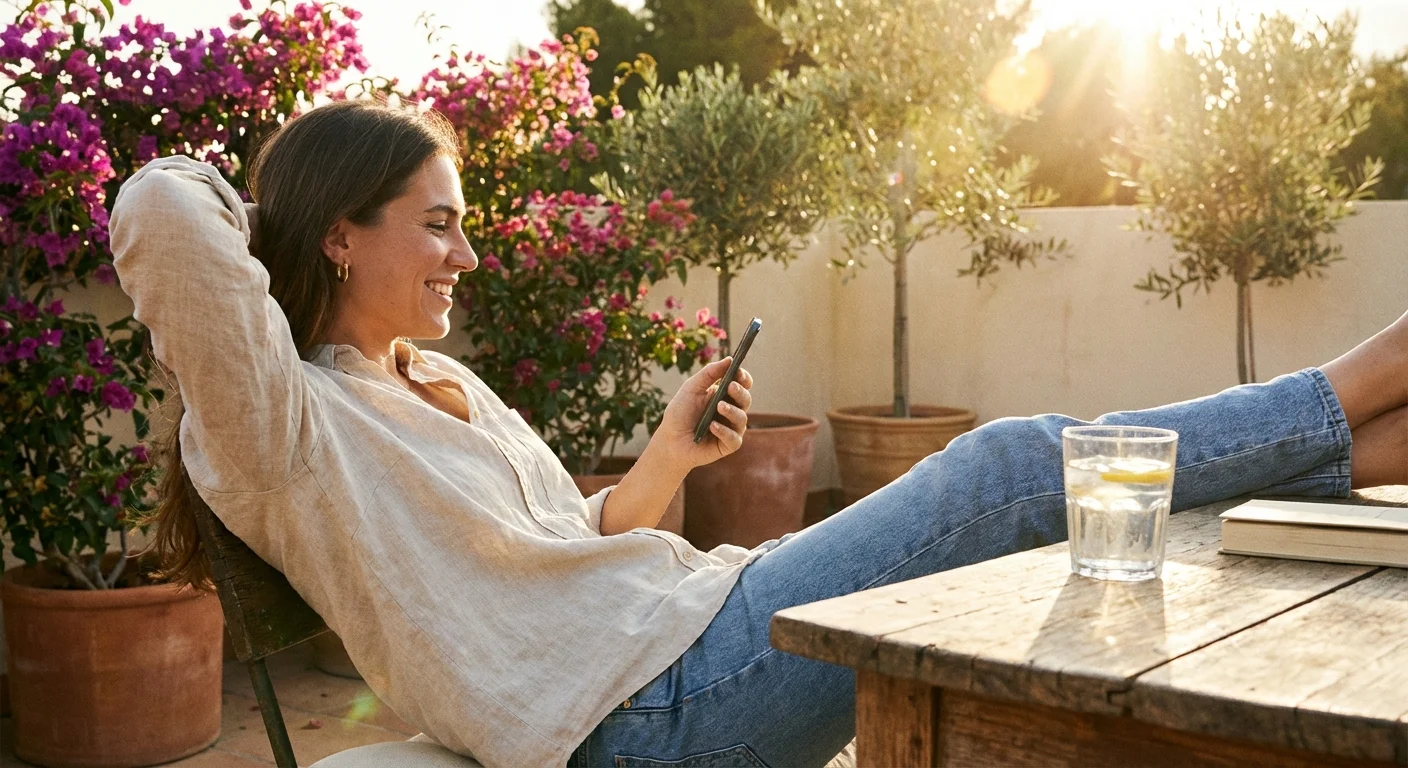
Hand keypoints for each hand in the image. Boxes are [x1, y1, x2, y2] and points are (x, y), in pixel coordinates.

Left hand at [648, 357, 754, 473]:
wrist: (669, 441)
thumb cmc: (680, 413)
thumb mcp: (691, 389)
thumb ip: (709, 374)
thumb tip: (729, 360)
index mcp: (724, 395)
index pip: (742, 384)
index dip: (743, 377)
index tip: (738, 372)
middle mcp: (731, 411)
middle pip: (746, 399)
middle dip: (740, 392)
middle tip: (731, 386)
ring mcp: (731, 428)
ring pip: (742, 419)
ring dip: (732, 411)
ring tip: (719, 406)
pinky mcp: (727, 445)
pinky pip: (734, 438)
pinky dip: (725, 432)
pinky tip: (713, 426)